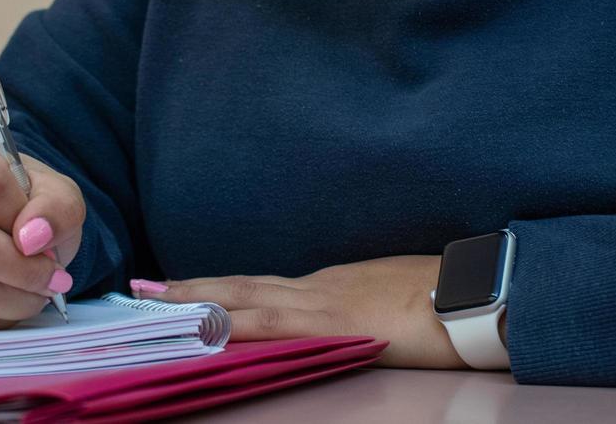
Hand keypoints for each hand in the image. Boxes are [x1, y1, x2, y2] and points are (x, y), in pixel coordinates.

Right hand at [0, 131, 84, 329]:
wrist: (4, 224)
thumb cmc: (28, 202)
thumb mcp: (57, 193)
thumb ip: (56, 207)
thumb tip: (32, 238)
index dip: (22, 218)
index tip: (48, 240)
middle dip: (19, 269)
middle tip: (52, 281)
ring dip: (9, 298)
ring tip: (39, 294)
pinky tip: (12, 305)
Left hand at [137, 255, 468, 368]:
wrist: (472, 293)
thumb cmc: (442, 295)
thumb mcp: (389, 294)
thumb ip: (358, 304)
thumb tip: (342, 317)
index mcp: (330, 286)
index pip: (262, 289)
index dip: (219, 289)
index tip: (180, 290)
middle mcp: (318, 290)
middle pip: (242, 289)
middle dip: (191, 292)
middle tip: (142, 291)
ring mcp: (323, 306)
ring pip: (247, 302)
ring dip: (198, 304)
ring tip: (156, 303)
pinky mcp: (334, 324)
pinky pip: (273, 325)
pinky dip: (237, 326)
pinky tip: (209, 329)